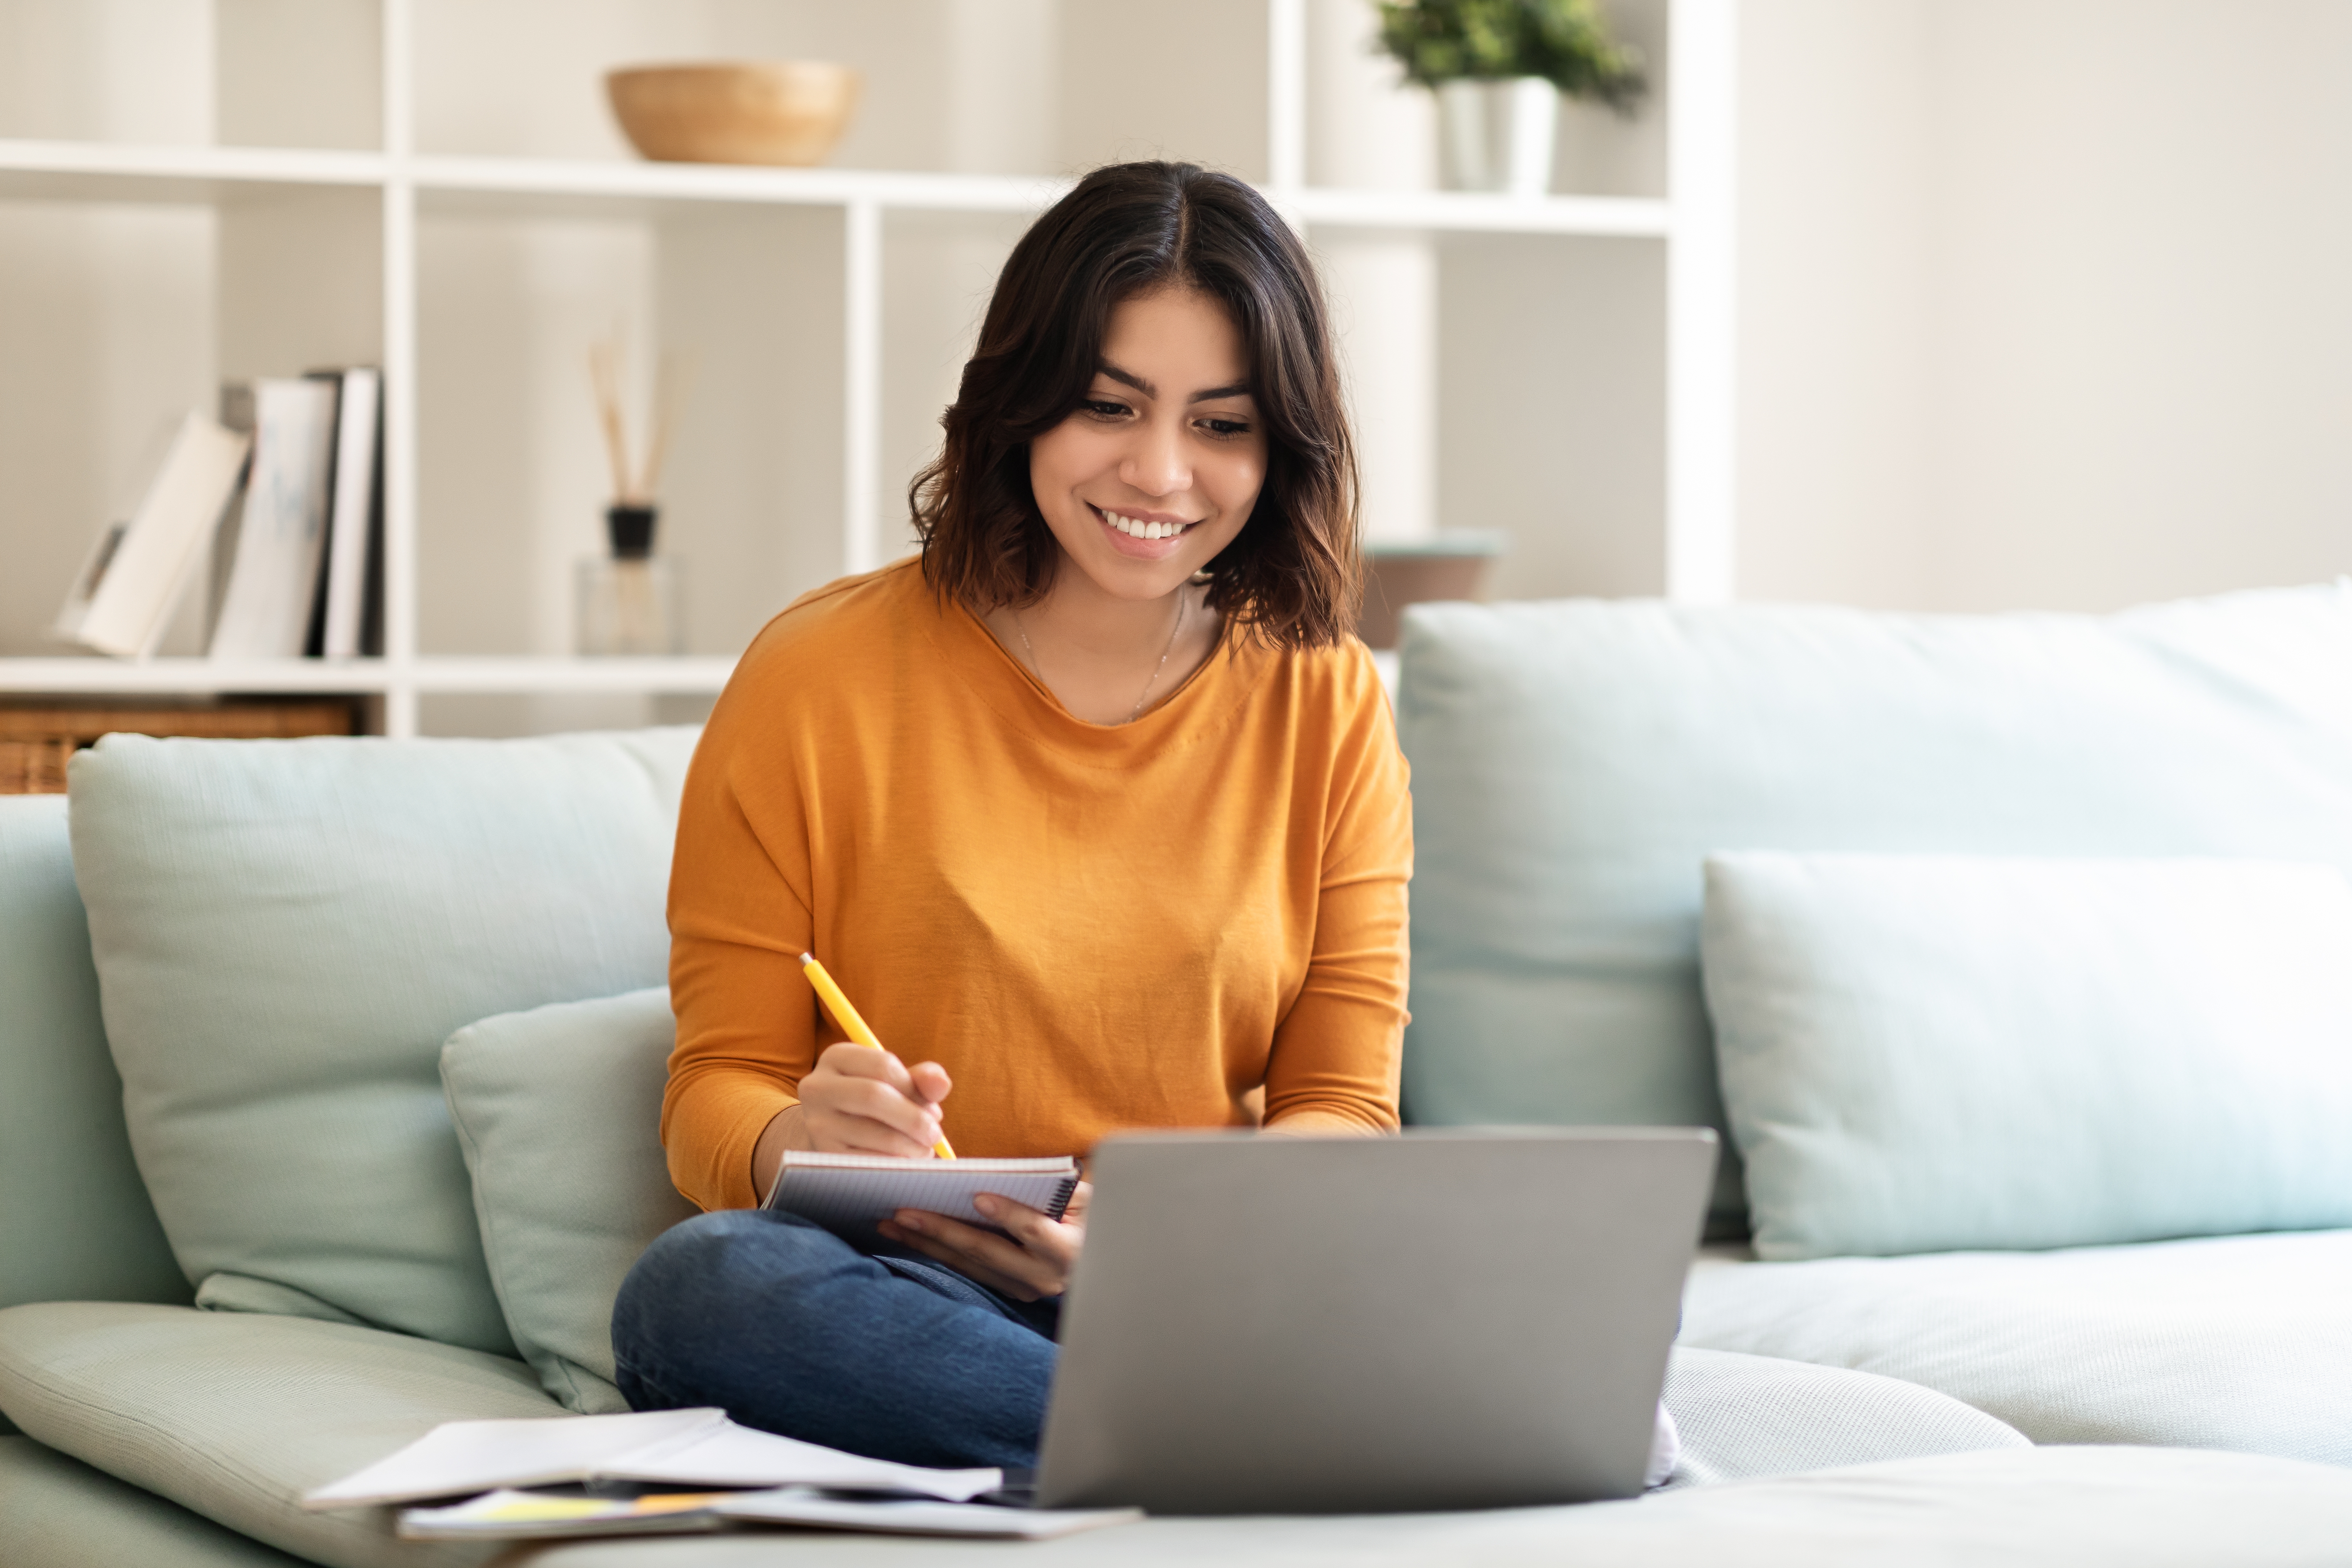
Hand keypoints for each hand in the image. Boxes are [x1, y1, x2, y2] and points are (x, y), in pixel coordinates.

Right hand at [787, 1042, 951, 1155]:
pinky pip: (868, 1161)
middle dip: (914, 1118)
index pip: (883, 1064)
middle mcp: (817, 1087)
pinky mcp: (823, 1155)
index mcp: (837, 1057)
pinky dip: (895, 1164)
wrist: (833, 1138)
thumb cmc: (873, 1106)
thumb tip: (941, 1083)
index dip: (914, 1087)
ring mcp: (816, 1123)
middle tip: (935, 1134)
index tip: (932, 1107)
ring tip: (923, 1150)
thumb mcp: (895, 1084)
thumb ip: (921, 1080)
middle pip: (874, 1095)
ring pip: (875, 1133)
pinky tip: (904, 1163)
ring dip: (911, 1146)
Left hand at [877, 1182, 1090, 1301]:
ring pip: (968, 1265)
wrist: (1100, 1261)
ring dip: (927, 1243)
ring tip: (893, 1223)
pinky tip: (912, 1237)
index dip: (1007, 1214)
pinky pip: (968, 1271)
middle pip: (987, 1252)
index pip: (1035, 1231)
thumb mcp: (1090, 1200)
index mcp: (1068, 1250)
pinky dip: (938, 1252)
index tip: (978, 1196)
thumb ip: (1060, 1190)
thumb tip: (1014, 1176)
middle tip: (904, 1211)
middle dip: (942, 1230)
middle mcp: (1043, 1277)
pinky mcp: (1008, 1292)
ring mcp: (1023, 1289)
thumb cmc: (1094, 1219)